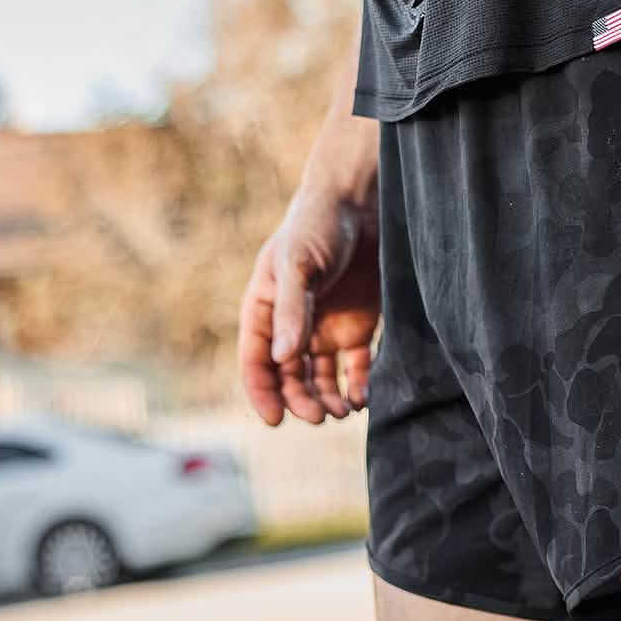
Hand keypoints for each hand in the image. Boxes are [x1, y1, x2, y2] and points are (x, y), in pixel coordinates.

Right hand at [239, 188, 379, 424]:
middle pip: (290, 377)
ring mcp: (326, 328)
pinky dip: (358, 386)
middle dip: (301, 401)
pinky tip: (364, 397)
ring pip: (321, 380)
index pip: (256, 361)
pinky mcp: (358, 327)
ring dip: (329, 400)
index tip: (276, 419)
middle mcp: (292, 326)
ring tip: (342, 411)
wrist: (362, 201)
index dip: (262, 392)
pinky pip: (355, 369)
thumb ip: (291, 310)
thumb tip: (282, 359)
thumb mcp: (297, 263)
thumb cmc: (317, 225)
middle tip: (319, 417)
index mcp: (265, 309)